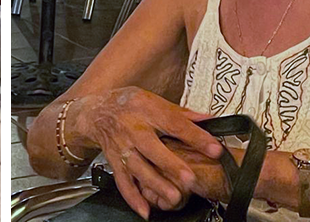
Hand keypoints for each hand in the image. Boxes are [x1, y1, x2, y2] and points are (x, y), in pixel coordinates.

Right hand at [70, 87, 222, 218]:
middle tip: (189, 178)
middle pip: (152, 148)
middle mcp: (133, 129)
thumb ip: (181, 113)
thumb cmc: (127, 105)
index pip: (174, 123)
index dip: (195, 136)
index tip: (214, 148)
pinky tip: (145, 209)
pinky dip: (133, 197)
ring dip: (155, 184)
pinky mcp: (114, 162)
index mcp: (146, 110)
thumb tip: (209, 119)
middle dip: (170, 164)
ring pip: (138, 168)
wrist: (95, 112)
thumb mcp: (153, 100)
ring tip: (173, 198)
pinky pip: (123, 182)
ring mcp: (122, 147)